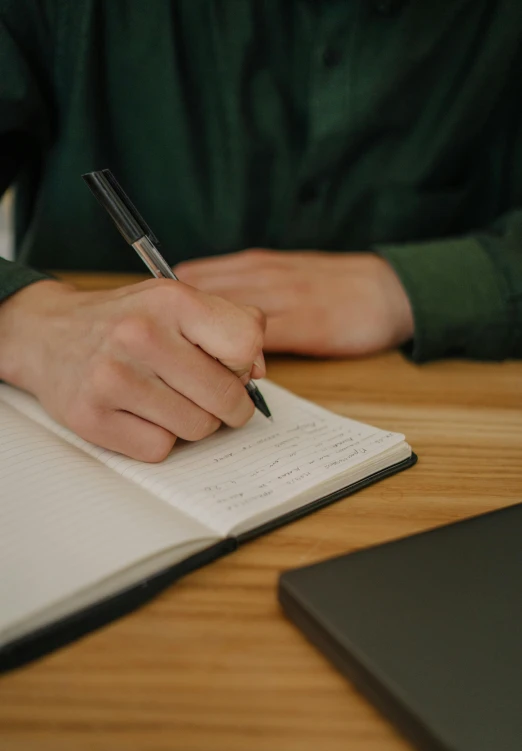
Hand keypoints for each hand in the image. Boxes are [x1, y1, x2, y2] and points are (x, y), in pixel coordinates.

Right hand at [0, 278, 265, 460]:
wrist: (48, 334)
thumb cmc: (126, 321)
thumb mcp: (179, 302)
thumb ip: (233, 324)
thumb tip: (258, 372)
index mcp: (171, 300)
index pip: (245, 345)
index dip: (244, 364)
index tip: (227, 367)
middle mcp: (140, 336)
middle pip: (226, 398)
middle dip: (228, 405)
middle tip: (213, 399)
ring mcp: (112, 379)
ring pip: (197, 428)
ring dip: (192, 422)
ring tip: (168, 400)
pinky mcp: (92, 418)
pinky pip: (160, 449)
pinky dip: (158, 438)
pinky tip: (140, 414)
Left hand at [175, 249, 413, 356]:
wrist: (389, 288)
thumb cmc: (333, 286)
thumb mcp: (284, 273)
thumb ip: (245, 286)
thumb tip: (201, 307)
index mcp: (257, 264)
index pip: (199, 281)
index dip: (172, 311)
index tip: (154, 335)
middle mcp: (265, 275)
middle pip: (205, 300)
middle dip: (179, 331)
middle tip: (159, 360)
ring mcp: (286, 297)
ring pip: (229, 320)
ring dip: (206, 349)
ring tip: (184, 374)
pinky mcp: (308, 323)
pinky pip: (263, 342)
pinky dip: (239, 362)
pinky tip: (224, 379)